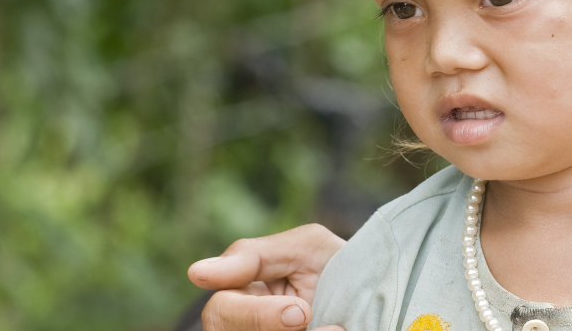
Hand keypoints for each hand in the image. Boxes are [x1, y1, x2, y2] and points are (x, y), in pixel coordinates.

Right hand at [188, 223, 345, 330]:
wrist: (375, 296)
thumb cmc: (336, 265)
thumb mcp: (305, 247)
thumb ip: (254, 255)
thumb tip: (196, 273)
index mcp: (240, 297)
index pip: (222, 312)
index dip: (258, 316)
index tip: (299, 313)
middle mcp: (242, 326)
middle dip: (272, 327)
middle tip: (309, 317)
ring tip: (336, 328)